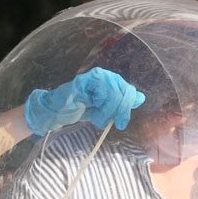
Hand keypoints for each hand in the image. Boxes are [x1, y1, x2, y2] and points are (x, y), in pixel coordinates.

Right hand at [24, 66, 145, 135]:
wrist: (57, 112)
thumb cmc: (79, 109)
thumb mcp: (104, 109)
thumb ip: (120, 104)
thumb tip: (140, 98)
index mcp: (110, 80)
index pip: (129, 90)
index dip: (128, 106)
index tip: (122, 122)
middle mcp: (104, 75)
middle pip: (123, 92)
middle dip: (119, 111)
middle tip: (113, 122)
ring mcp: (93, 77)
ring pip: (114, 93)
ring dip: (107, 111)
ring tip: (98, 119)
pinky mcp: (83, 81)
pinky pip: (100, 92)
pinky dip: (99, 107)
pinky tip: (92, 111)